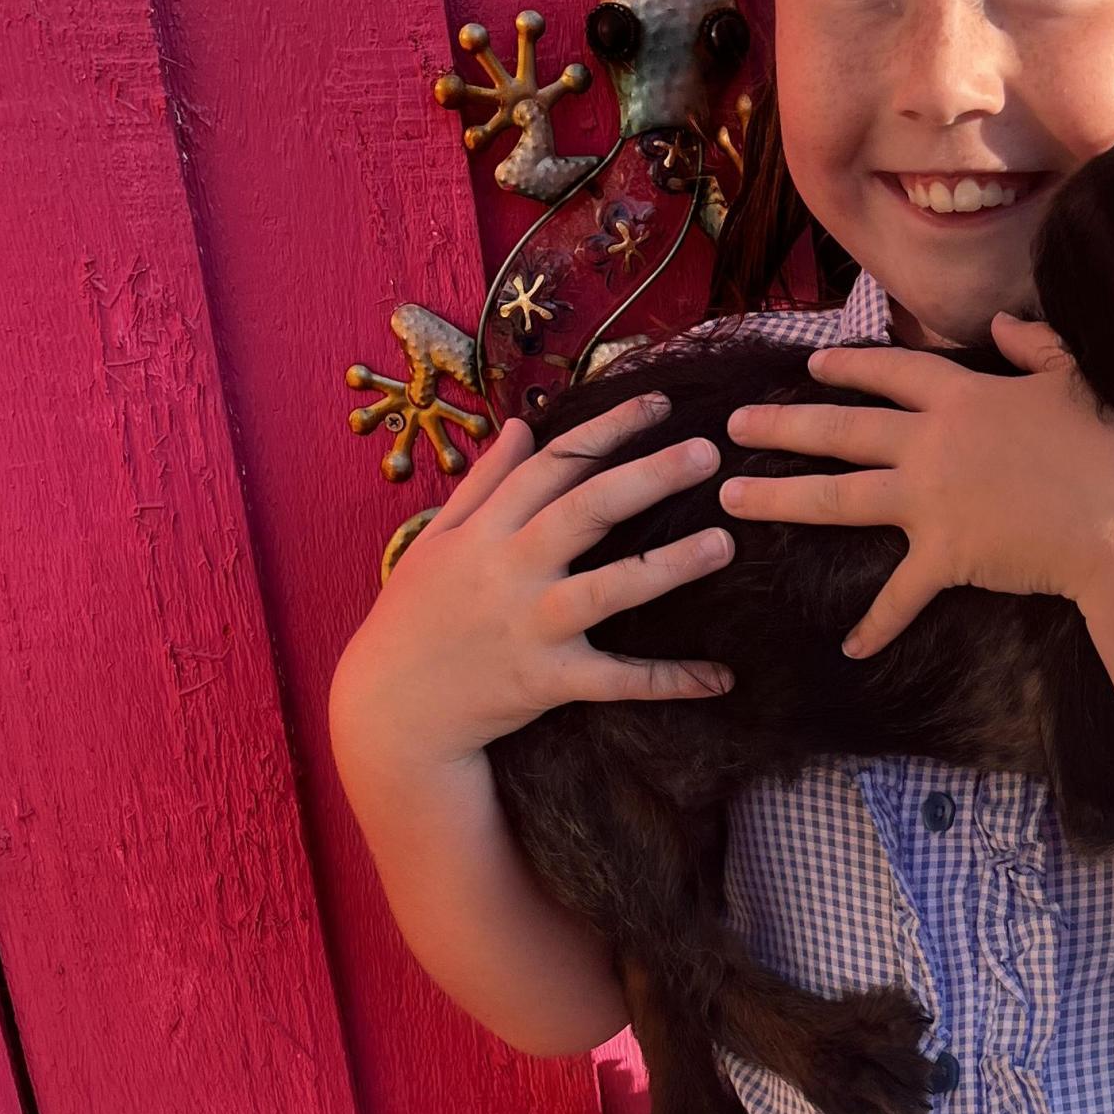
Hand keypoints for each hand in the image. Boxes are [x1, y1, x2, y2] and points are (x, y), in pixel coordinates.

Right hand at [328, 391, 735, 783]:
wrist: (390, 710)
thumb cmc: (414, 617)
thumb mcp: (436, 541)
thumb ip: (482, 483)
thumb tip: (518, 425)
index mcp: (485, 531)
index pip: (553, 464)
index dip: (606, 429)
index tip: (659, 403)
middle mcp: (510, 570)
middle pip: (586, 511)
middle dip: (648, 477)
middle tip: (708, 450)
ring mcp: (531, 626)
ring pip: (609, 589)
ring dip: (669, 567)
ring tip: (724, 543)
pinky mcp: (547, 681)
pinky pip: (616, 681)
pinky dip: (668, 681)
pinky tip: (721, 677)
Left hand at [719, 312, 1113, 654]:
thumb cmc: (1111, 441)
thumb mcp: (1074, 373)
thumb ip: (1034, 344)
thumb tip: (1005, 322)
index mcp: (962, 395)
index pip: (890, 372)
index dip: (848, 368)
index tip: (810, 366)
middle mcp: (931, 443)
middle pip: (841, 430)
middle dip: (782, 426)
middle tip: (734, 428)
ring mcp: (932, 500)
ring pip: (839, 497)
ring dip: (781, 498)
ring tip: (731, 498)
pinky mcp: (945, 556)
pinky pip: (901, 595)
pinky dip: (877, 625)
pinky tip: (850, 647)